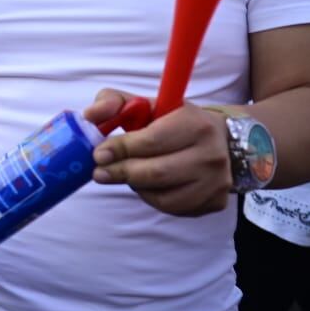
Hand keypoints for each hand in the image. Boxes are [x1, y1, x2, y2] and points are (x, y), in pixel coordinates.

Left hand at [85, 89, 231, 215]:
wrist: (220, 140)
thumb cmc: (173, 121)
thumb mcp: (146, 104)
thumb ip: (114, 103)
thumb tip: (89, 116)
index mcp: (196, 124)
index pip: (152, 142)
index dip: (121, 149)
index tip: (98, 154)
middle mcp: (212, 154)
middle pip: (156, 172)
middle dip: (121, 172)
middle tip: (99, 173)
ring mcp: (217, 182)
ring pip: (163, 195)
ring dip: (136, 186)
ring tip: (127, 174)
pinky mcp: (215, 202)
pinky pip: (172, 207)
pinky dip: (152, 198)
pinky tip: (148, 185)